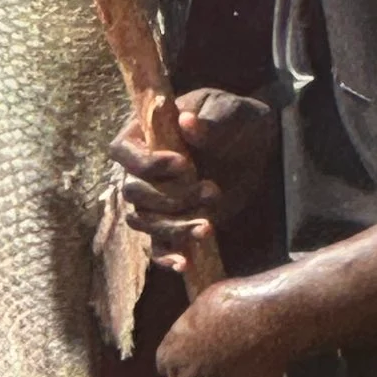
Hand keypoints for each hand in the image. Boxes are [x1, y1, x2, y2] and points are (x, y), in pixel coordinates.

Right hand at [113, 89, 274, 270]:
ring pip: (144, 222)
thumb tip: (187, 122)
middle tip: (211, 189)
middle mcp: (142, 169)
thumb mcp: (229, 112)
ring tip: (209, 225)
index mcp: (146, 133)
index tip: (182, 164)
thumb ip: (210, 120)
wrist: (255, 146)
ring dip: (174, 227)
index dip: (145, 163)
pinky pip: (157, 246)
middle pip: (132, 192)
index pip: (121, 150)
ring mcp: (156, 199)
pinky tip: (185, 263)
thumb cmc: (236, 119)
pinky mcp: (173, 222)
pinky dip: (167, 257)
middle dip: (170, 197)